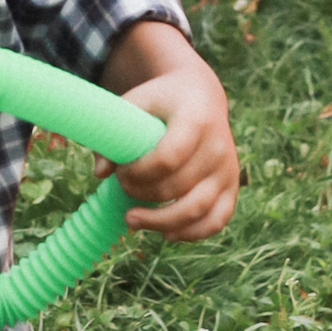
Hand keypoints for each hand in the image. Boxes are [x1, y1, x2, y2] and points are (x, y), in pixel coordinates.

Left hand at [101, 35, 239, 241]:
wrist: (201, 96)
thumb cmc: (161, 101)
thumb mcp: (135, 103)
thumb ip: (114, 133)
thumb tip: (100, 173)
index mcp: (196, 119)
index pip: (168, 158)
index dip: (138, 172)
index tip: (120, 170)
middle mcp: (218, 146)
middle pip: (178, 186)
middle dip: (142, 193)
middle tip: (121, 186)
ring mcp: (228, 169)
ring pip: (197, 209)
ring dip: (160, 222)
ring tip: (131, 220)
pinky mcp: (231, 186)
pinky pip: (217, 219)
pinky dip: (192, 233)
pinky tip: (166, 234)